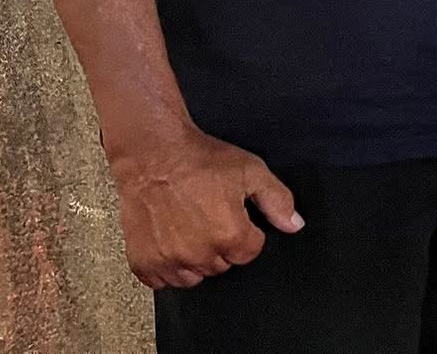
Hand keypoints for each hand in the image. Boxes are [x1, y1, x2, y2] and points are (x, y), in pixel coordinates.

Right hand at [108, 124, 302, 289]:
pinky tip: (167, 242)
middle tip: (208, 217)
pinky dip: (166, 267)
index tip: (233, 216)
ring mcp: (168, 262)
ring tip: (188, 229)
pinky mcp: (142, 263)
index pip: (249, 252)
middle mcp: (199, 255)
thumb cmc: (200, 161)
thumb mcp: (251, 171)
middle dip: (220, 246)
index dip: (245, 233)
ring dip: (194, 260)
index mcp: (230, 236)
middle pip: (221, 265)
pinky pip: (161, 281)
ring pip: (192, 277)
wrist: (153, 154)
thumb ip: (277, 201)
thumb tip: (294, 225)